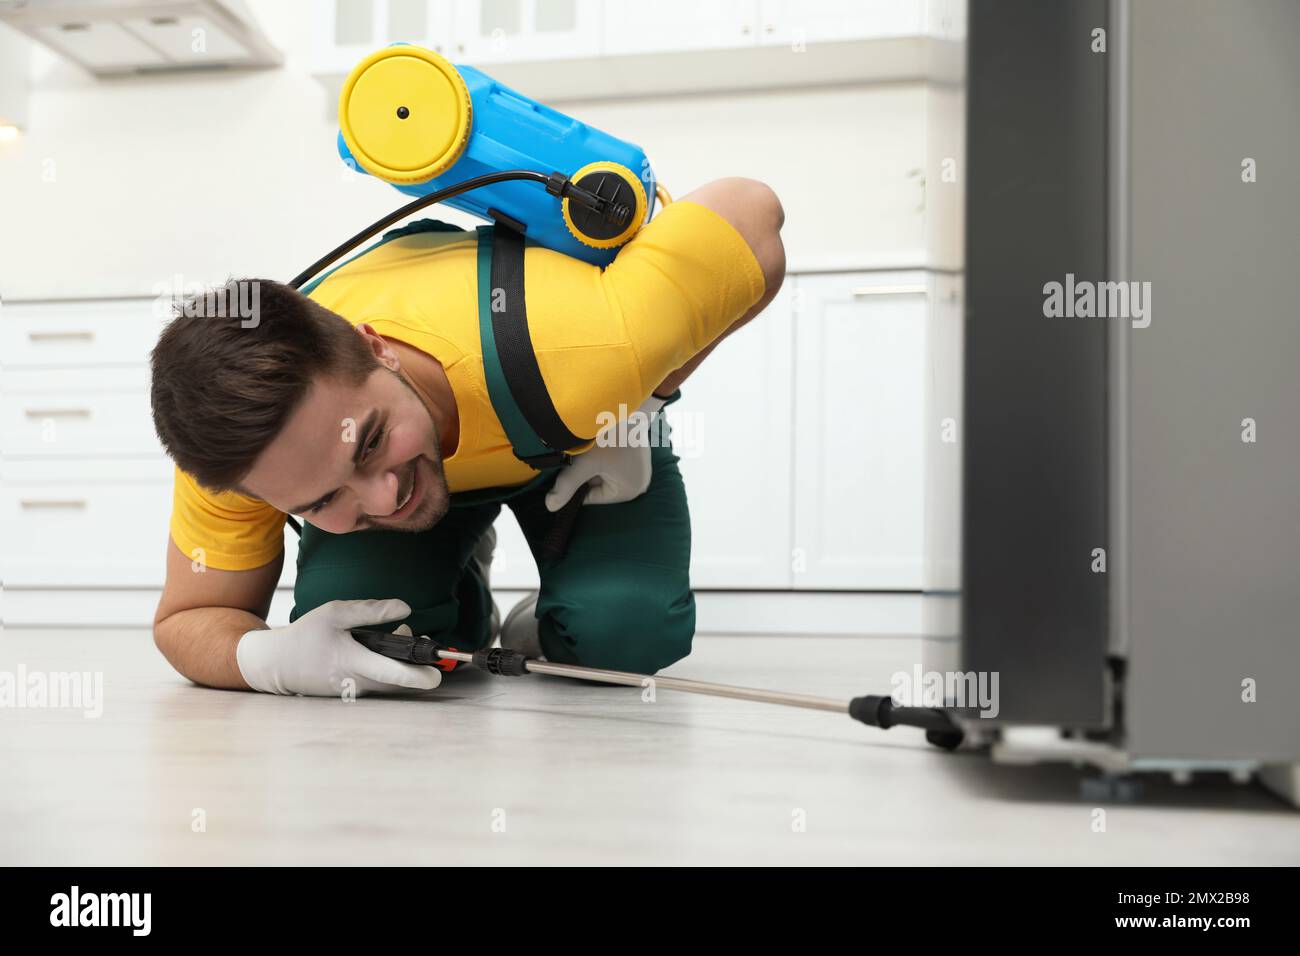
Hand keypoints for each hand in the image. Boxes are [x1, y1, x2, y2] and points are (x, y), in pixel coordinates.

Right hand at [235, 599, 442, 696]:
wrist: (277, 664)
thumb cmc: (305, 636)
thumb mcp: (335, 613)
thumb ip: (371, 610)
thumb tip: (405, 609)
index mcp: (352, 662)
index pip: (391, 674)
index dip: (418, 676)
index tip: (436, 674)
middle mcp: (357, 683)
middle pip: (400, 682)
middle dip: (418, 662)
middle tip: (415, 636)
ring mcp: (356, 692)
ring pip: (392, 683)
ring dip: (403, 662)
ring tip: (399, 634)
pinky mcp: (354, 694)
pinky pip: (381, 683)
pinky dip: (390, 667)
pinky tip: (383, 648)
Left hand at [545, 396, 665, 510]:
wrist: (628, 401)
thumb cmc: (609, 434)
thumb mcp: (584, 462)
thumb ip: (566, 485)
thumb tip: (550, 506)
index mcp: (630, 491)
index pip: (591, 497)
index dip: (576, 482)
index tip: (573, 462)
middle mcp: (640, 483)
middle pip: (597, 485)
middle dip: (586, 471)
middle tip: (582, 452)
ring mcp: (641, 468)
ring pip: (603, 471)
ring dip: (593, 461)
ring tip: (590, 446)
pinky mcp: (639, 455)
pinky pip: (613, 462)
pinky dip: (602, 454)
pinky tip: (600, 440)